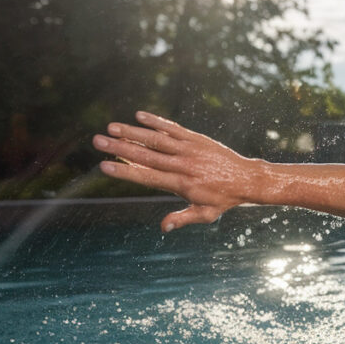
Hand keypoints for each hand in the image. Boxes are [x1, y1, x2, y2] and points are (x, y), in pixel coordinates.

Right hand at [93, 111, 260, 231]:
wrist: (247, 179)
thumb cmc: (223, 199)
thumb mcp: (205, 214)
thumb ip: (183, 218)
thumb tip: (163, 227)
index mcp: (182, 184)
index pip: (148, 177)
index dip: (125, 172)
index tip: (104, 166)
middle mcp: (184, 165)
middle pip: (147, 155)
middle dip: (120, 148)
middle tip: (97, 142)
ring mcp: (190, 149)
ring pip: (157, 139)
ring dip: (133, 132)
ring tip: (111, 128)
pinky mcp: (196, 139)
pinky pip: (173, 129)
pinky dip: (156, 122)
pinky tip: (138, 116)